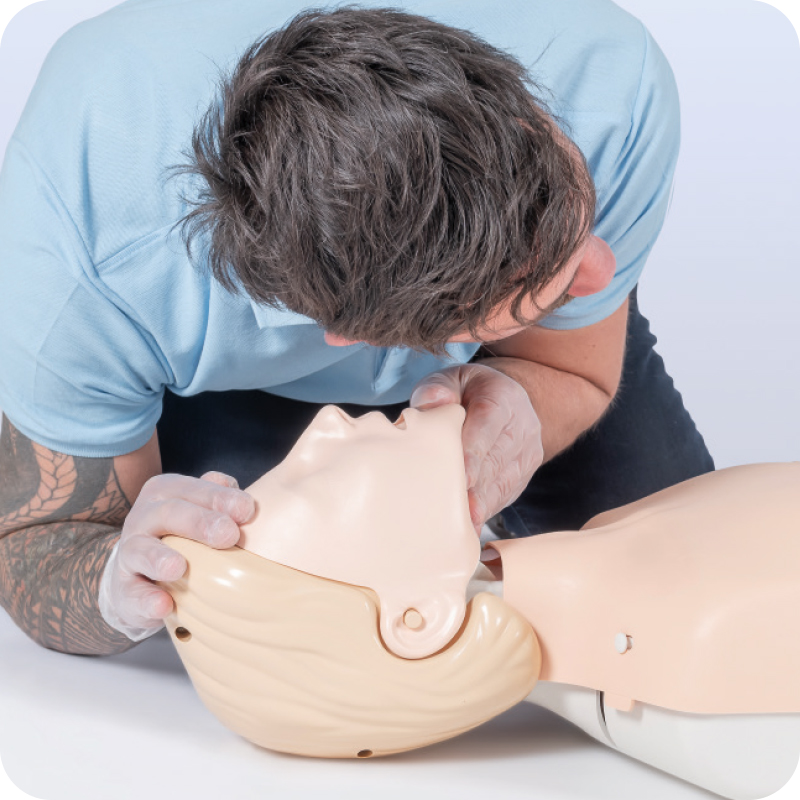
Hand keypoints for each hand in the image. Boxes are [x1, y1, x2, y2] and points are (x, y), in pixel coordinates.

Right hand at [98, 471, 254, 640]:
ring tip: (179, 568)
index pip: (194, 488)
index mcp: (167, 492)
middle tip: (228, 535)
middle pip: (170, 513)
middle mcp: (144, 516)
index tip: (247, 509)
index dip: (220, 497)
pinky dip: (146, 600)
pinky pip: (132, 593)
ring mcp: (130, 552)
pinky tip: (163, 605)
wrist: (136, 574)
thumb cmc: (181, 536)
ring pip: (141, 550)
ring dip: (159, 558)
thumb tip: (246, 503)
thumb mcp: (200, 511)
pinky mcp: (124, 588)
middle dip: (200, 522)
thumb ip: (221, 501)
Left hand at [410, 364, 543, 530]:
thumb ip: (437, 388)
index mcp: (503, 397)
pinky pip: (504, 495)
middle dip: (476, 487)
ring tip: (461, 525)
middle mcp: (522, 426)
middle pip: (497, 460)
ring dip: (481, 505)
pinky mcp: (524, 474)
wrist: (504, 401)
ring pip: (503, 482)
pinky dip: (486, 510)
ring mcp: (527, 452)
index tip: (464, 478)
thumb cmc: (466, 392)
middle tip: (454, 510)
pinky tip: (469, 526)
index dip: (475, 452)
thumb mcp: (449, 379)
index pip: (489, 424)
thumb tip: (431, 405)